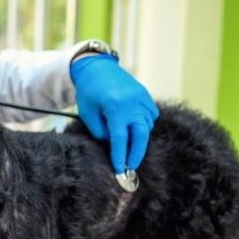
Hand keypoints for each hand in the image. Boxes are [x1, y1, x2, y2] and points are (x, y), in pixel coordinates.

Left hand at [71, 54, 158, 172]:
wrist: (96, 67)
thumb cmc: (88, 92)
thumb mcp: (88, 114)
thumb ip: (101, 132)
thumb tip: (115, 143)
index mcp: (115, 107)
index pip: (120, 139)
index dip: (120, 156)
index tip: (120, 170)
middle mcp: (132, 102)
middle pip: (141, 135)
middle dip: (137, 154)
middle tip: (130, 168)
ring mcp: (142, 97)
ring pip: (147, 125)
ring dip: (139, 138)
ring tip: (128, 144)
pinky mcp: (146, 95)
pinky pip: (151, 115)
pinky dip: (144, 124)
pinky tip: (134, 127)